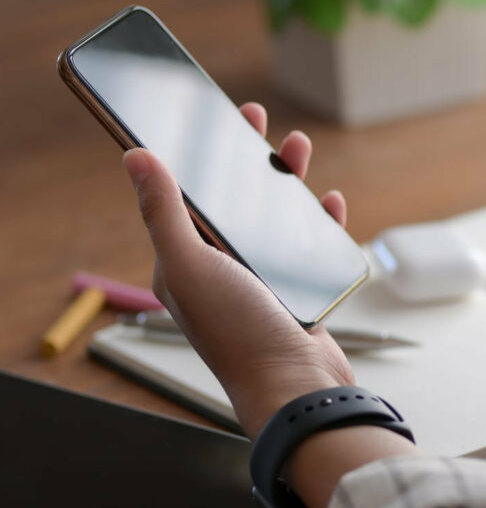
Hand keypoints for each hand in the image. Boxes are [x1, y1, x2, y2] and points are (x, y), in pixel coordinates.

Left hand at [122, 102, 353, 437]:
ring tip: (297, 148)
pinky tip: (329, 202)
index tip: (212, 118)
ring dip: (284, 182)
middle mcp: (221, 270)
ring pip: (274, 218)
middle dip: (243, 158)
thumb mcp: (191, 265)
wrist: (297, 390)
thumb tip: (134, 158)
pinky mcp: (299, 293)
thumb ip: (164, 211)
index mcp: (186, 263)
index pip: (187, 197)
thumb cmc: (239, 334)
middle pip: (233, 200)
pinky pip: (309, 247)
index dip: (197, 154)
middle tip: (254, 119)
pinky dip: (319, 221)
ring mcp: (262, 282)